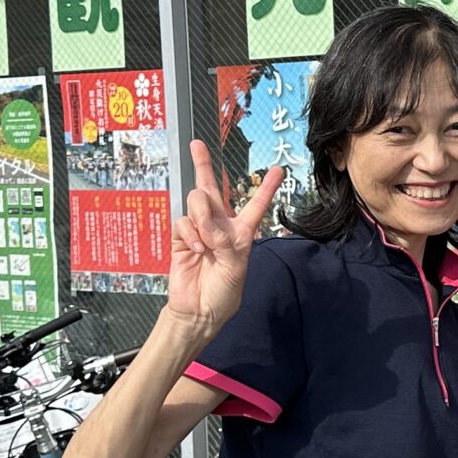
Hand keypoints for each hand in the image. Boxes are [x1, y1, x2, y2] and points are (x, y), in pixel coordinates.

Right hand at [164, 140, 280, 338]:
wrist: (199, 312)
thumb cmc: (223, 293)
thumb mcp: (235, 268)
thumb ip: (225, 242)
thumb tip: (207, 225)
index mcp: (241, 233)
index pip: (254, 206)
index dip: (266, 188)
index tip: (278, 169)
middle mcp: (219, 227)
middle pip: (211, 189)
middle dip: (203, 165)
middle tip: (196, 144)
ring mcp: (197, 230)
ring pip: (197, 201)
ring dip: (203, 217)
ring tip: (206, 242)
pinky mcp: (179, 238)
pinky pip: (182, 221)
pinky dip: (190, 233)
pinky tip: (195, 249)